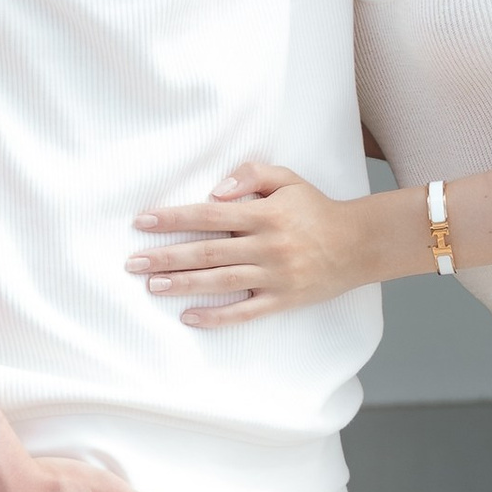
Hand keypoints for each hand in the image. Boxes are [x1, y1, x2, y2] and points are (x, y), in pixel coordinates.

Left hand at [131, 161, 369, 324]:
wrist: (359, 244)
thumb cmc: (317, 209)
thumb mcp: (289, 179)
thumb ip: (252, 175)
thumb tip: (216, 191)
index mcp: (264, 214)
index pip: (209, 215)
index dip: (173, 219)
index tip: (142, 222)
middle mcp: (267, 246)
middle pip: (208, 252)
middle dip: (167, 256)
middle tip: (133, 262)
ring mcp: (275, 276)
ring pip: (221, 282)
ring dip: (184, 284)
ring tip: (151, 285)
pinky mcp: (283, 299)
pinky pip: (245, 312)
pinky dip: (216, 316)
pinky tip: (189, 316)